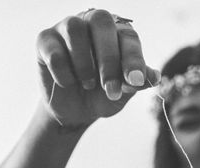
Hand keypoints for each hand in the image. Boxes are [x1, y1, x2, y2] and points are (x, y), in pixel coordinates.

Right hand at [36, 9, 160, 127]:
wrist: (75, 111)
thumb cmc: (103, 95)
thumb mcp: (124, 93)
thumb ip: (136, 82)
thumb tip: (154, 77)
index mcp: (117, 33)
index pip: (128, 36)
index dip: (133, 58)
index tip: (135, 81)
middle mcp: (92, 23)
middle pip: (101, 22)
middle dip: (109, 59)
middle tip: (111, 89)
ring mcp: (66, 28)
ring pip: (74, 29)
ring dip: (84, 63)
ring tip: (88, 84)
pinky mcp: (45, 40)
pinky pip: (54, 50)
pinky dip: (63, 72)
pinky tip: (68, 84)